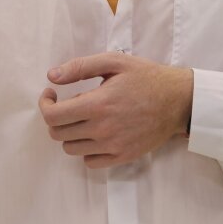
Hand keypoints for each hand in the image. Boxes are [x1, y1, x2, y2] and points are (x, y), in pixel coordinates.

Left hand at [38, 52, 193, 168]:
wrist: (177, 101)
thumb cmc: (145, 77)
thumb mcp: (113, 62)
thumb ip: (80, 67)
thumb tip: (52, 75)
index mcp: (97, 104)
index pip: (53, 116)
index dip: (45, 105)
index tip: (52, 94)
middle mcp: (102, 129)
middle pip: (58, 133)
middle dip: (55, 117)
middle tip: (65, 104)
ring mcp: (112, 146)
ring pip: (71, 149)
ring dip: (69, 133)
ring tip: (81, 118)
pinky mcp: (122, 156)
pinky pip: (90, 162)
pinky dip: (85, 149)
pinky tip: (94, 134)